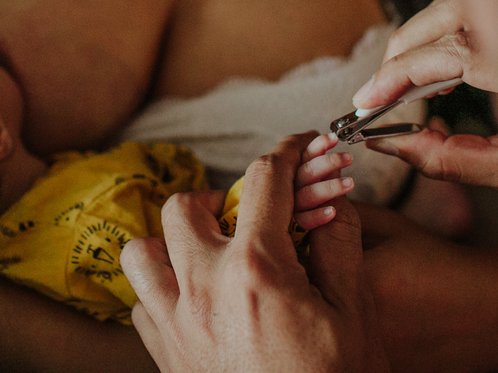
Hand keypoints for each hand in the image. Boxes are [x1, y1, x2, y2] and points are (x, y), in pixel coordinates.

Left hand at [120, 133, 387, 372]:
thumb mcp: (356, 315)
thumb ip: (340, 247)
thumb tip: (330, 203)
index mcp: (257, 271)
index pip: (264, 180)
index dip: (286, 152)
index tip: (300, 146)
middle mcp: (203, 290)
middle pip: (183, 207)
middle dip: (219, 198)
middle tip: (250, 212)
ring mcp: (175, 326)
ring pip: (141, 253)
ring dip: (171, 241)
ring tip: (208, 250)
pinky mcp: (165, 358)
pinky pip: (140, 304)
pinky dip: (161, 288)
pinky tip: (196, 298)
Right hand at [294, 132, 354, 229]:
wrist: (317, 247)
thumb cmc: (323, 219)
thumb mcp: (324, 191)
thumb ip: (323, 173)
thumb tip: (330, 152)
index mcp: (294, 178)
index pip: (303, 157)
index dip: (317, 146)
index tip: (333, 139)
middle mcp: (289, 192)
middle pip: (304, 173)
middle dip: (327, 162)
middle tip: (348, 158)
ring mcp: (290, 210)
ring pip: (306, 194)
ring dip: (329, 187)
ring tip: (350, 184)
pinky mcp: (294, 230)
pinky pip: (304, 220)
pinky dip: (318, 214)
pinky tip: (332, 212)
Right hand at [353, 0, 497, 212]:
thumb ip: (447, 157)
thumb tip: (392, 143)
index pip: (446, 54)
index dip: (398, 75)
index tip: (368, 101)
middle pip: (447, 12)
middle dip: (403, 51)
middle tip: (378, 93)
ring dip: (425, 34)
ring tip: (409, 83)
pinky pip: (483, 2)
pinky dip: (451, 27)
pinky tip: (447, 68)